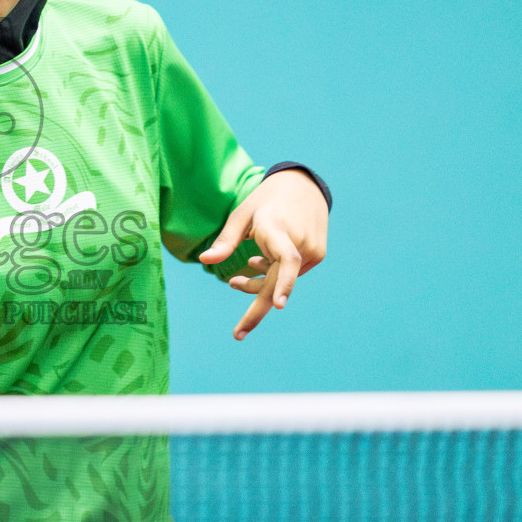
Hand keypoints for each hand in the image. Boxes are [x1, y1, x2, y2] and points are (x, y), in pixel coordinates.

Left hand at [198, 170, 327, 338]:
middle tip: (237, 335)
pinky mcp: (318, 255)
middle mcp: (298, 242)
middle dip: (256, 311)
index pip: (287, 259)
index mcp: (278, 228)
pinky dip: (275, 275)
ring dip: (260, 283)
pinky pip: (292, 275)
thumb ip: (225, 240)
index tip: (280, 305)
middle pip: (280, 285)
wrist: (302, 187)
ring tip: (243, 269)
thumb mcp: (242, 214)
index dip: (284, 283)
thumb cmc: (265, 201)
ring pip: (282, 282)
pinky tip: (261, 260)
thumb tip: (204, 259)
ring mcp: (312, 251)